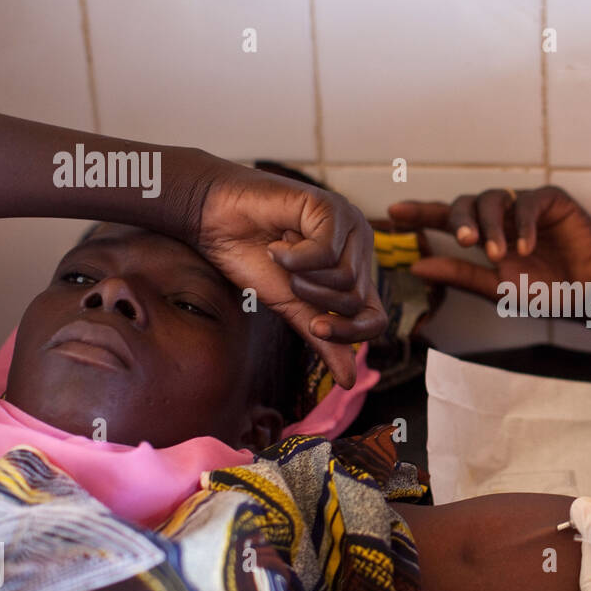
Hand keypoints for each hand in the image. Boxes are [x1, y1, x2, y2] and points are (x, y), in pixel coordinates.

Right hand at [193, 164, 387, 387]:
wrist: (214, 220)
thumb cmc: (251, 257)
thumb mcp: (291, 306)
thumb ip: (322, 338)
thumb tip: (350, 382)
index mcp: (355, 272)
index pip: (376, 319)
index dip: (350, 334)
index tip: (314, 328)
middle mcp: (360, 247)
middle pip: (355, 302)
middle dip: (312, 298)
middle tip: (287, 274)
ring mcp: (350, 225)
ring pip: (344, 280)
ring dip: (301, 276)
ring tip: (282, 254)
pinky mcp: (332, 208)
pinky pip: (326, 253)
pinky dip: (293, 256)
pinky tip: (279, 240)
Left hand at [386, 186, 590, 299]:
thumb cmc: (549, 293)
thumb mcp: (498, 289)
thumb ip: (459, 275)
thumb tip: (415, 267)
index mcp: (486, 237)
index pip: (447, 220)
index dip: (421, 213)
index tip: (394, 212)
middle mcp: (502, 218)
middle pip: (466, 204)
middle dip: (461, 220)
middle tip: (464, 241)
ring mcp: (526, 206)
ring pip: (493, 199)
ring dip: (492, 225)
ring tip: (500, 253)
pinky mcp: (552, 200)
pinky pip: (527, 202)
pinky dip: (522, 224)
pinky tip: (525, 248)